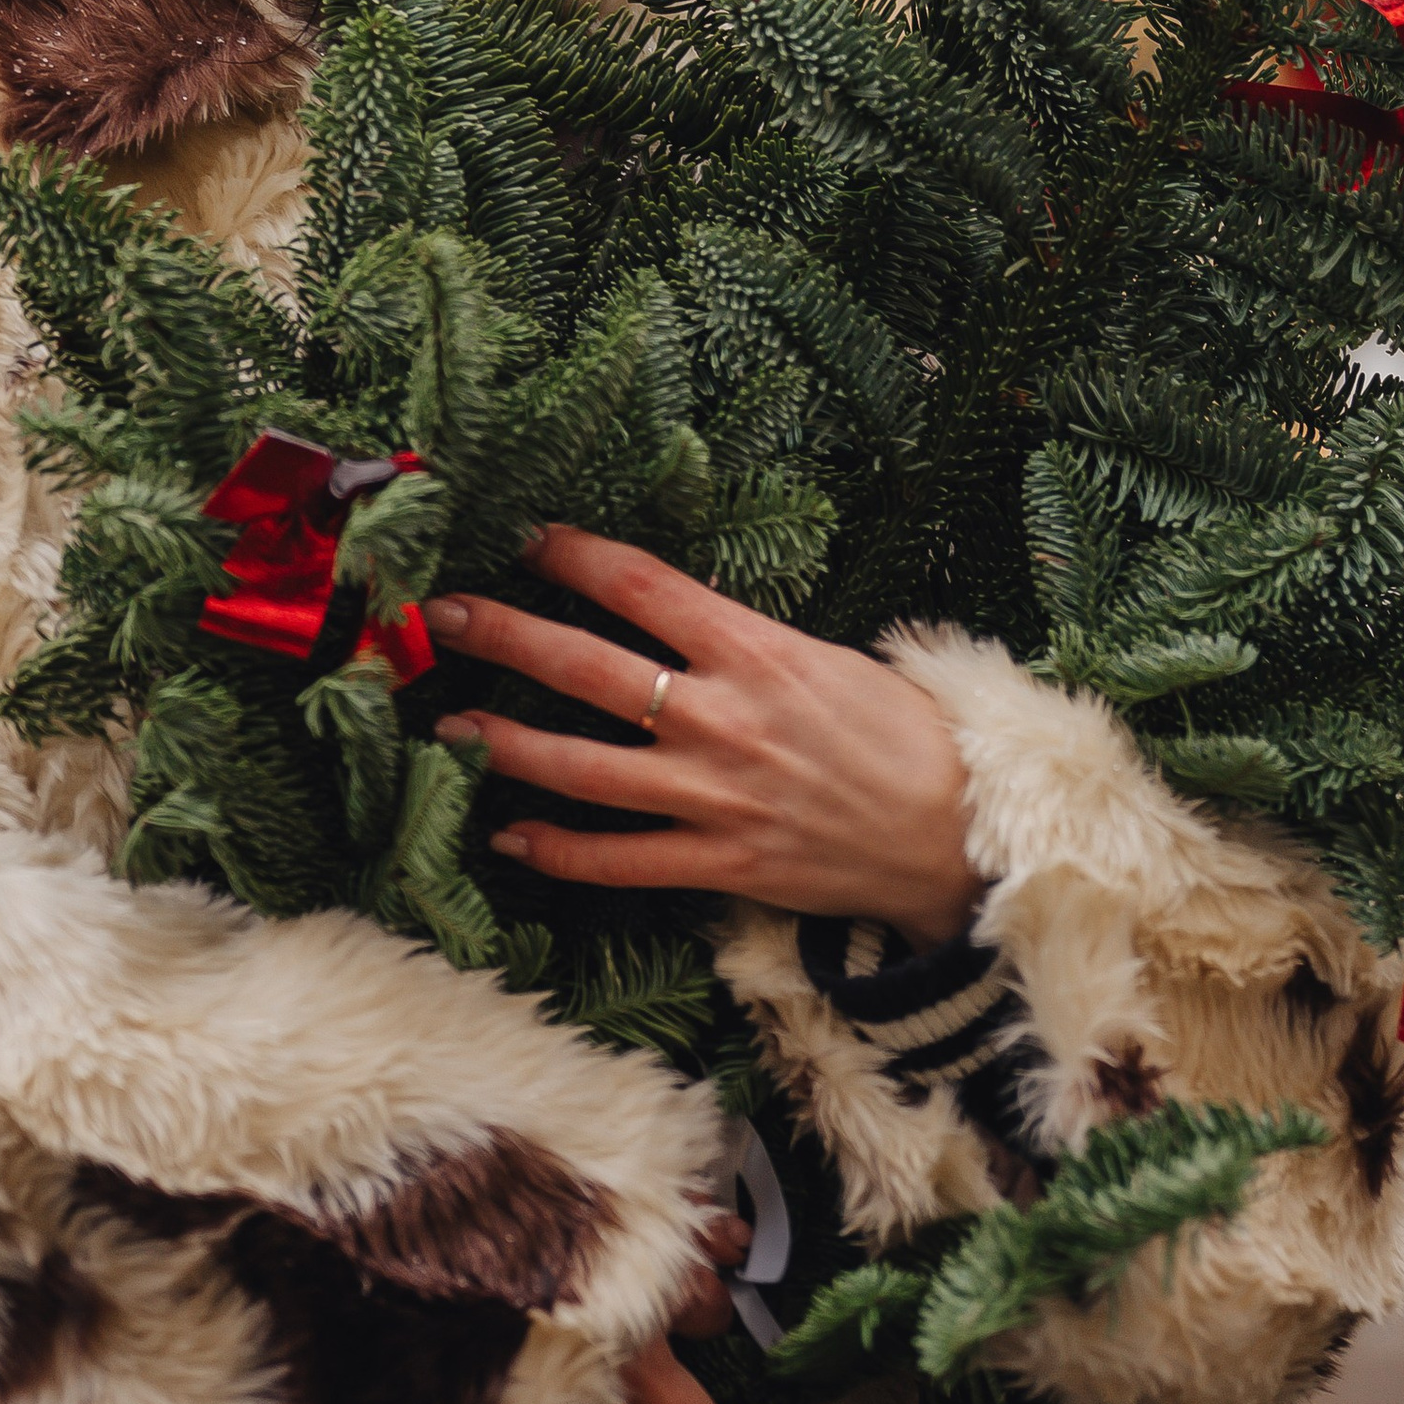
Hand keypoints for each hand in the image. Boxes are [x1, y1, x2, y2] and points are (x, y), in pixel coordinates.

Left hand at [427, 522, 981, 945]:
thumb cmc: (902, 734)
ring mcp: (714, 794)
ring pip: (582, 768)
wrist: (958, 831)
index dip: (570, 556)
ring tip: (451, 722)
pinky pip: (617, 860)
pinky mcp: (719, 863)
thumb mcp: (827, 657)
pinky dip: (556, 850)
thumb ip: (744, 640)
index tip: (527, 540)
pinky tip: (509, 832)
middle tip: (444, 613)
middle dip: (504, 633)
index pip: (637, 583)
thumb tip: (674, 613)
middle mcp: (722, 717)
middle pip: (586, 667)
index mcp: (753, 648)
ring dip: (506, 742)